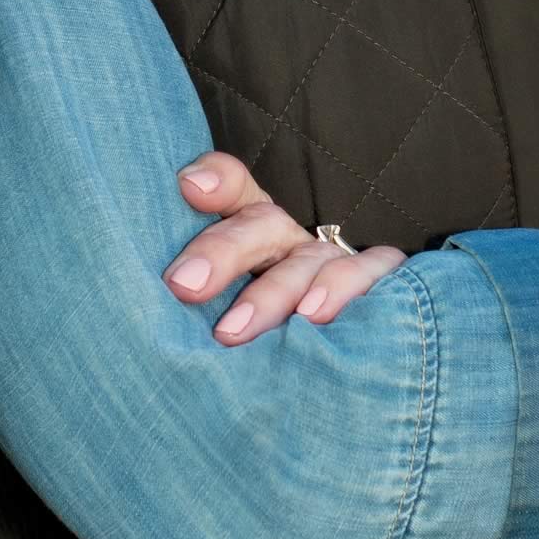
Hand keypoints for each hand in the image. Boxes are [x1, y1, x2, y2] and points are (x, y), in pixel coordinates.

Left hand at [166, 154, 407, 341]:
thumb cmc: (266, 331)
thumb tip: (156, 275)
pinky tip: (314, 316)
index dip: (216, 181)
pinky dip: (343, 290)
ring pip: (307, 262)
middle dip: (223, 251)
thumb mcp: (229, 304)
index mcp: (255, 233)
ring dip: (273, 292)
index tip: (188, 186)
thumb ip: (200, 283)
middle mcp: (293, 241)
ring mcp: (337, 262)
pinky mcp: (382, 282)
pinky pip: (369, 275)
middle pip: (262, 226)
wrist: (357, 357)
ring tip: (236, 328)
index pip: (235, 190)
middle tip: (184, 285)